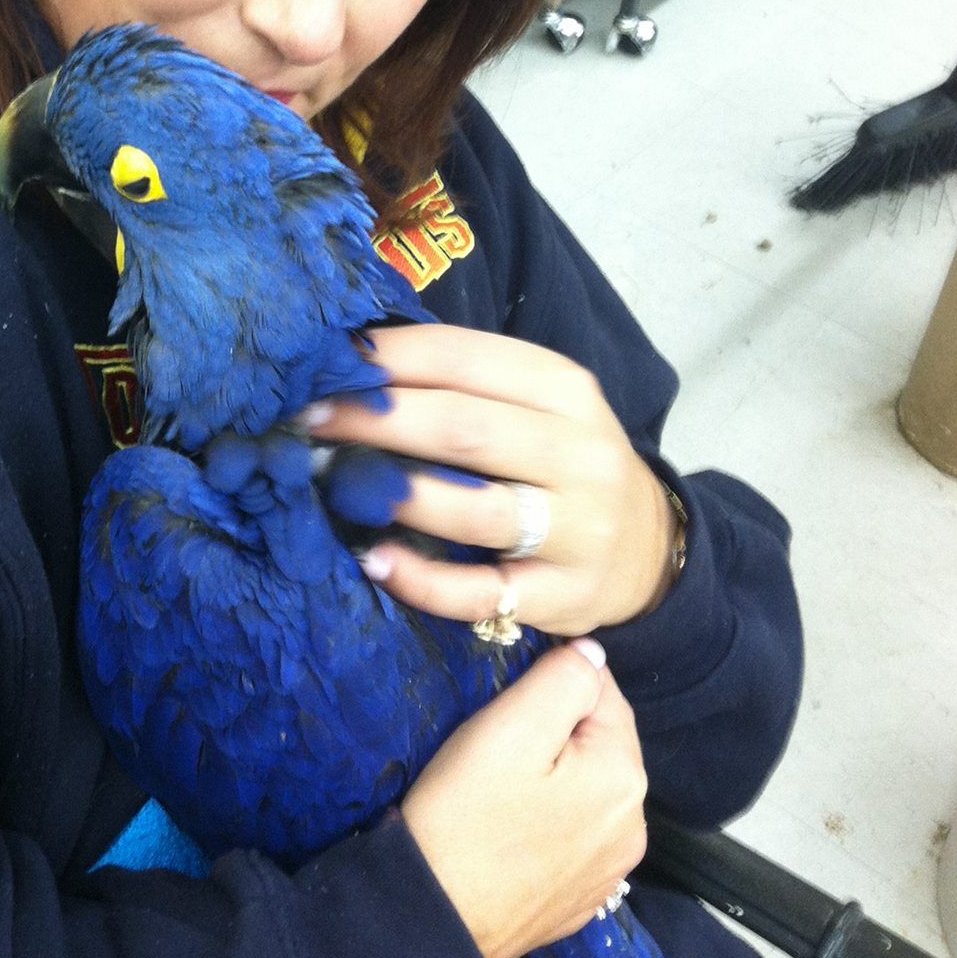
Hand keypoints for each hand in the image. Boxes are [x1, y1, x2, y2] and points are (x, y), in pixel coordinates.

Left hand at [308, 323, 677, 635]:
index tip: (325, 362)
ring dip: (393, 494)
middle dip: (378, 421)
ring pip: (475, 509)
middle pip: (465, 429)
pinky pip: (483, 594)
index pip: (465, 359)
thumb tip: (353, 362)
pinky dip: (424, 581)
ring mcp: (578, 531)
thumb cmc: (562, 459)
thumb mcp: (536, 403)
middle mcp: (579, 455)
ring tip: (331, 482)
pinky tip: (375, 561)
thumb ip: (463, 383)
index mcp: (565, 389)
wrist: (647, 546)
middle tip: (309, 420)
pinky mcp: (565, 598)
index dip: (389, 359)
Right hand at [400, 639, 647, 957]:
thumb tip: (592, 654)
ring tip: (499, 779)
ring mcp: (610, 868)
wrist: (432, 919)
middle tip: (496, 736)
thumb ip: (561, 680)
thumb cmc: (466, 817)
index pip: (603, 690)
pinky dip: (549, 815)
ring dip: (554, 771)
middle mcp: (633, 826)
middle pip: (599, 740)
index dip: (553, 680)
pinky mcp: (582, 896)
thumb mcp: (508, 728)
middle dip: (556, 727)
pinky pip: (575, 830)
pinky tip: (509, 823)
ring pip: (588, 786)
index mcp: (624, 777)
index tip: (506, 698)